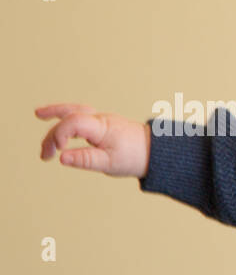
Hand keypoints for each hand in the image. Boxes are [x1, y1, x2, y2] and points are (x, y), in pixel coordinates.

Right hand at [35, 102, 150, 177]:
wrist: (157, 153)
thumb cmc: (135, 158)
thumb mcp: (110, 164)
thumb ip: (85, 160)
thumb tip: (61, 158)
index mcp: (102, 127)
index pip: (72, 122)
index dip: (58, 135)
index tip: (56, 153)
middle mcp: (101, 119)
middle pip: (70, 115)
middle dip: (52, 133)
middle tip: (44, 155)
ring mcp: (103, 120)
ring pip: (76, 110)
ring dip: (56, 113)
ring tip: (39, 113)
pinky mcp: (104, 124)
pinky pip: (82, 116)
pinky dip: (68, 118)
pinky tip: (60, 123)